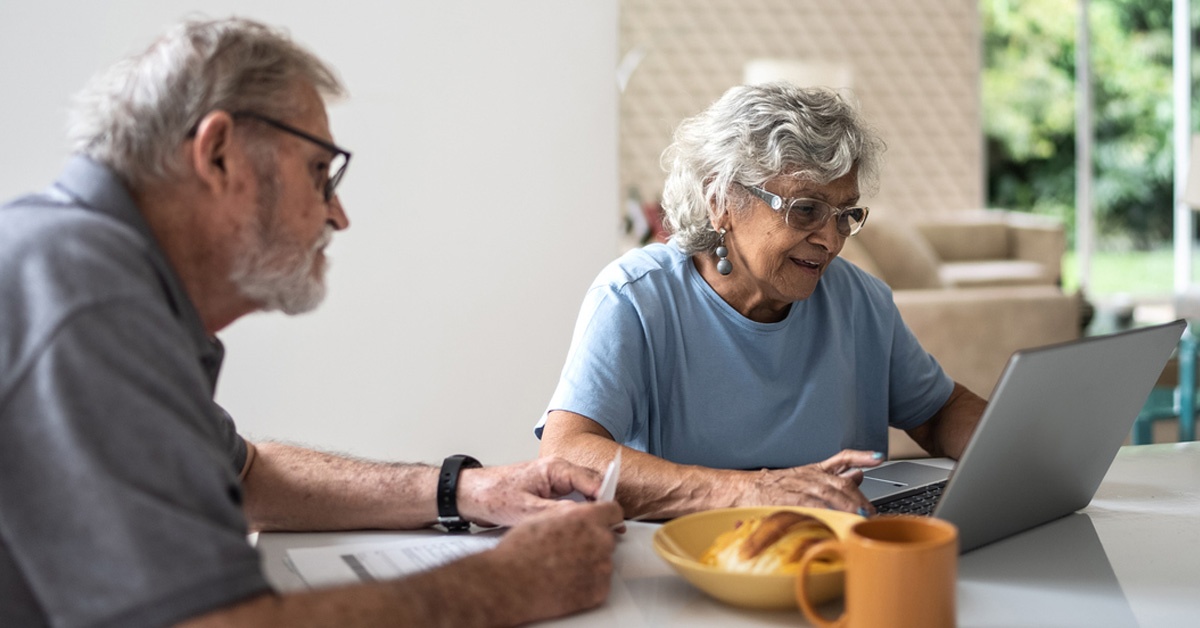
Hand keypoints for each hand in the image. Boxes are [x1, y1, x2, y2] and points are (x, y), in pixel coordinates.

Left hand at [456, 457, 606, 526]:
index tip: (614, 519)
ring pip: (583, 494)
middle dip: (602, 505)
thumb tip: (582, 517)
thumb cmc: (492, 495)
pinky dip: (578, 512)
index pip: (592, 481)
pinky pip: (572, 500)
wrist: (469, 494)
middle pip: (592, 486)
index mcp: (555, 468)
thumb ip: (556, 513)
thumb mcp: (526, 509)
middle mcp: (558, 471)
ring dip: (590, 509)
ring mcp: (554, 481)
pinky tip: (579, 527)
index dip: (606, 500)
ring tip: (597, 528)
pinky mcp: (549, 492)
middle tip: (612, 528)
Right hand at [482, 501, 623, 623]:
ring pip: (603, 562)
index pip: (614, 511)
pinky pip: (599, 584)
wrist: (510, 584)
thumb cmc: (519, 552)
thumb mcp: (543, 517)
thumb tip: (580, 516)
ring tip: (562, 568)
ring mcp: (602, 568)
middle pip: (607, 538)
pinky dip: (586, 584)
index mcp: (587, 518)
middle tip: (570, 551)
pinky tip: (565, 582)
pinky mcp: (599, 591)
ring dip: (589, 564)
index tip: (603, 522)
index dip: (606, 517)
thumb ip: (570, 514)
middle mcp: (600, 541)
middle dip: (592, 543)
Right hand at [738, 449, 883, 514]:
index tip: (878, 457)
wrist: (740, 489)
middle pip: (840, 482)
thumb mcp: (803, 478)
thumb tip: (858, 474)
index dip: (861, 456)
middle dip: (858, 497)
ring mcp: (797, 486)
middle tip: (870, 512)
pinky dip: (824, 511)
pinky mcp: (786, 499)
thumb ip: (832, 476)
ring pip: (828, 493)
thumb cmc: (770, 489)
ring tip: (858, 516)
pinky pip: (809, 505)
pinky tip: (834, 518)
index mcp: (813, 470)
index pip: (841, 458)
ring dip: (846, 505)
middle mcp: (808, 475)